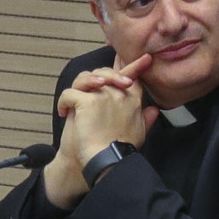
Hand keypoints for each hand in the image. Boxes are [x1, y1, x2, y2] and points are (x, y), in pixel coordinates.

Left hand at [43, 54, 159, 207]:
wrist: (108, 160)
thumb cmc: (122, 149)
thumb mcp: (141, 132)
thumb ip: (147, 118)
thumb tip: (154, 110)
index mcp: (134, 100)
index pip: (132, 75)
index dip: (133, 65)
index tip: (142, 58)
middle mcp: (120, 93)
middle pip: (105, 73)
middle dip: (95, 79)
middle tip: (86, 91)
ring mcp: (103, 95)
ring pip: (86, 78)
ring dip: (77, 88)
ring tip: (73, 103)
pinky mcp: (86, 101)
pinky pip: (70, 92)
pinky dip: (63, 102)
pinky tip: (65, 113)